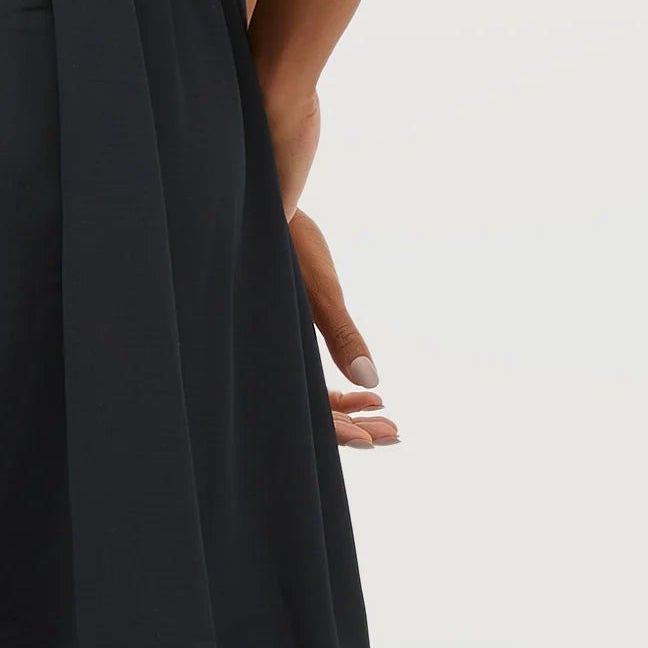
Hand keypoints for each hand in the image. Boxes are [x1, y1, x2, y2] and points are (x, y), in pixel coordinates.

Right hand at [288, 208, 396, 448]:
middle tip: (394, 433)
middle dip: (354, 428)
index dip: (341, 433)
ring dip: (349, 413)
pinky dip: (339, 389)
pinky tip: (368, 390)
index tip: (377, 437)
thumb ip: (342, 335)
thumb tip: (372, 382)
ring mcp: (273, 352)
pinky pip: (306, 379)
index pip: (305, 414)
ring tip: (387, 418)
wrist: (253, 209)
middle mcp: (266, 361)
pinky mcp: (279, 338)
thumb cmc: (282, 242)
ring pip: (310, 401)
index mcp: (270, 355)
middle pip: (310, 415)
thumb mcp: (318, 289)